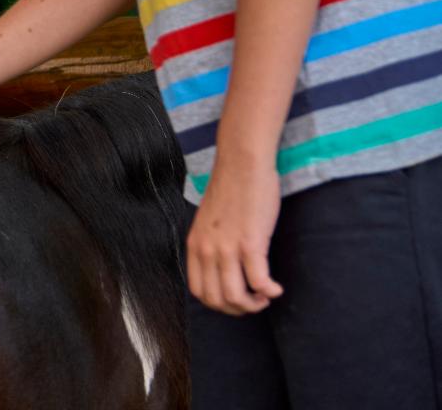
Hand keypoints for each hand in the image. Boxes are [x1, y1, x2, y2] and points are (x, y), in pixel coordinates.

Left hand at [186, 156, 282, 314]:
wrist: (242, 164)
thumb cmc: (231, 190)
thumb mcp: (209, 222)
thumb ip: (210, 244)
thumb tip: (221, 267)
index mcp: (195, 245)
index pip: (199, 291)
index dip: (219, 304)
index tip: (237, 299)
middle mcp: (206, 250)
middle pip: (216, 300)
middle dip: (238, 310)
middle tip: (255, 301)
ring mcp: (227, 247)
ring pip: (235, 296)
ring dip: (254, 304)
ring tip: (266, 296)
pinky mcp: (250, 242)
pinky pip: (259, 281)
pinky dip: (270, 291)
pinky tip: (277, 288)